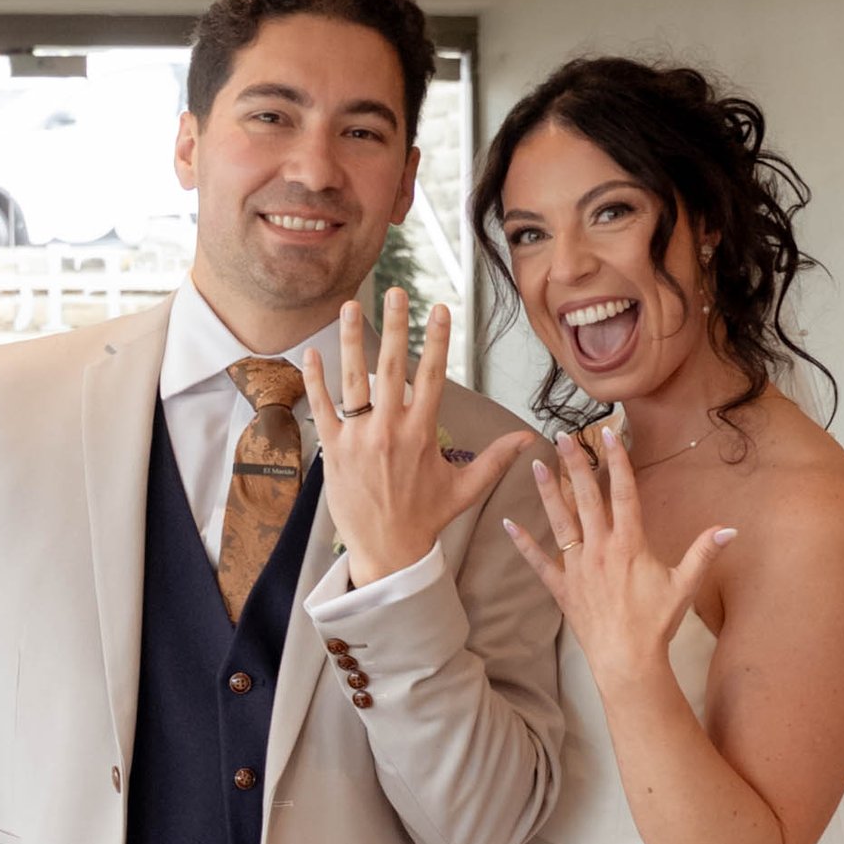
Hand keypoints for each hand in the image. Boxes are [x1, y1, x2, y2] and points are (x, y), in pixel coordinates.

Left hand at [302, 294, 533, 586]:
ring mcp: (358, 438)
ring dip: (351, 339)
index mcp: (422, 434)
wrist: (387, 552)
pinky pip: (323, 408)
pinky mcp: (333, 450)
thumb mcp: (465, 489)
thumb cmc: (425, 519)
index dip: (436, 340)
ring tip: (350, 306)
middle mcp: (390, 430)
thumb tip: (530, 440)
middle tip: (396, 291)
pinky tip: (313, 353)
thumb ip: (496, 459)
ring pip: (353, 380)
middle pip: (392, 366)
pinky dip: (316, 381)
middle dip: (395, 325)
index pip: (432, 376)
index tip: (439, 308)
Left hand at [505, 426, 733, 688]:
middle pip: (586, 498)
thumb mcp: (684, 585)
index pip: (623, 493)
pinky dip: (523, 543)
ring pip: (560, 522)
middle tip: (563, 436)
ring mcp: (578, 567)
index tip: (610, 433)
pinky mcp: (563, 588)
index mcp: (629, 544)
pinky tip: (507, 523)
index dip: (617, 461)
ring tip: (537, 464)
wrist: (627, 660)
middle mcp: (600, 549)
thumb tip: (730, 529)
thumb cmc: (656, 623)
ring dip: (548, 492)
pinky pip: (540, 562)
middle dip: (575, 464)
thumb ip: (703, 553)